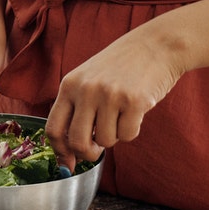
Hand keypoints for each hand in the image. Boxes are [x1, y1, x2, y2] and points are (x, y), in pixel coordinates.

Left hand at [44, 25, 184, 171]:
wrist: (155, 45)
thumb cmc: (120, 67)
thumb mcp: (88, 80)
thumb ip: (76, 111)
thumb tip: (69, 156)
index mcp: (69, 85)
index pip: (53, 129)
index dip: (60, 152)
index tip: (69, 163)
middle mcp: (86, 89)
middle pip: (77, 142)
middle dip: (88, 154)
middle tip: (98, 149)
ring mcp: (109, 95)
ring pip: (106, 141)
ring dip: (115, 135)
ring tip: (121, 113)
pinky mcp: (134, 101)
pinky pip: (128, 135)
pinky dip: (132, 130)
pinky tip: (135, 110)